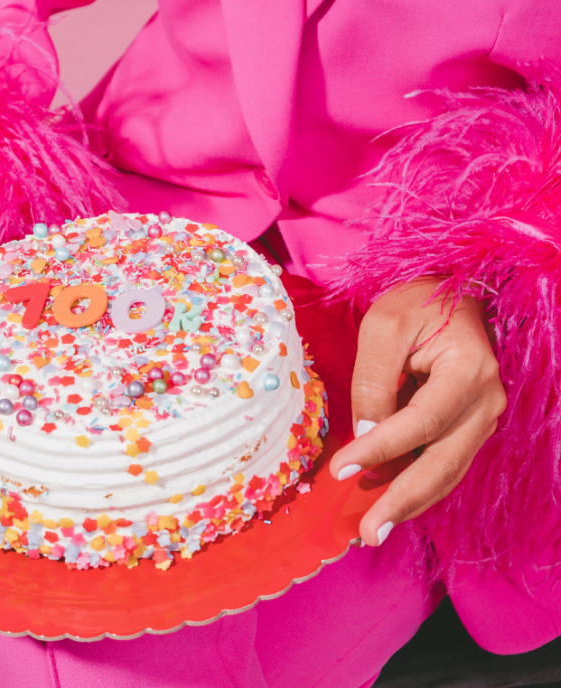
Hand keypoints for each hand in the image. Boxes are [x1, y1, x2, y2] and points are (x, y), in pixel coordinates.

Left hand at [330, 278, 506, 546]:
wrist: (452, 294)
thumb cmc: (416, 303)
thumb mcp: (383, 328)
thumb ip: (375, 382)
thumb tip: (366, 437)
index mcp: (468, 370)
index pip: (422, 423)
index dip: (381, 450)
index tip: (342, 470)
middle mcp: (485, 401)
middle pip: (443, 462)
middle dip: (403, 501)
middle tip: (368, 533)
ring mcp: (482, 417)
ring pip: (447, 471)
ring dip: (410, 501)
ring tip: (372, 526)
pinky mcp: (468, 425)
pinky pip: (444, 462)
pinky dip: (416, 484)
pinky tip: (384, 496)